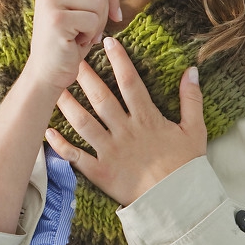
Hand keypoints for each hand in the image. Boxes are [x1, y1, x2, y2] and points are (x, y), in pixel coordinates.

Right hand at [21, 0, 127, 93]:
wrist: (48, 71)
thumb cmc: (70, 40)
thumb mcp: (90, 10)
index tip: (102, 18)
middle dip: (103, 13)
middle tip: (86, 30)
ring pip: (99, 1)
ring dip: (97, 24)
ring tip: (80, 35)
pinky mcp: (56, 18)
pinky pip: (93, 19)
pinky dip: (90, 35)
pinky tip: (75, 42)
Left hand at [45, 35, 206, 205]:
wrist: (177, 202)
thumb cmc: (187, 166)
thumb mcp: (195, 130)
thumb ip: (192, 99)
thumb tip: (192, 70)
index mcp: (147, 119)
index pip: (130, 82)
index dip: (119, 61)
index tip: (107, 42)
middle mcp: (125, 131)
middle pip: (101, 98)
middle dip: (85, 76)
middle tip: (71, 57)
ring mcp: (111, 151)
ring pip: (84, 123)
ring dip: (67, 104)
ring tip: (54, 88)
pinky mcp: (101, 172)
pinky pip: (77, 156)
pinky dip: (61, 145)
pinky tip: (48, 131)